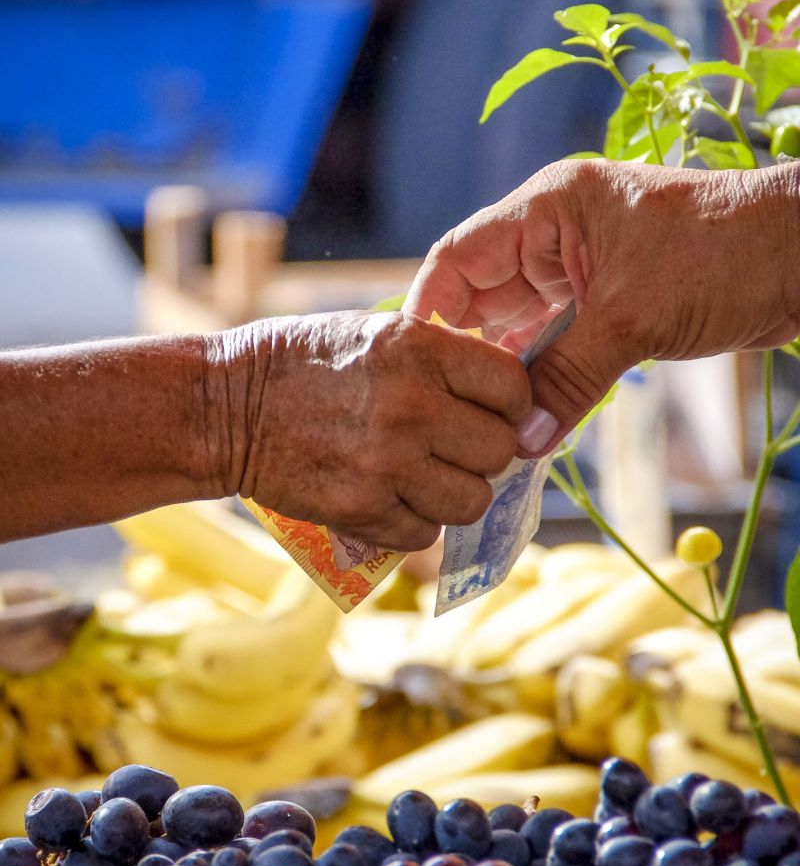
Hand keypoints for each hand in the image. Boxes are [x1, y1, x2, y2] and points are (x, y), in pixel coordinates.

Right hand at [213, 310, 530, 550]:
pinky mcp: (361, 509)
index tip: (492, 410)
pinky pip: (426, 533)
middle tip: (454, 447)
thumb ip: (440, 358)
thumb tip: (504, 395)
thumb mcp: (375, 332)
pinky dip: (414, 522)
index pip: (512, 388)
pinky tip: (390, 498)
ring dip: (454, 493)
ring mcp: (387, 463)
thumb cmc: (303, 361)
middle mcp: (411, 406)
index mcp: (418, 349)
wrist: (226, 407)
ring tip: (424, 476)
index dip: (510, 404)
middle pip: (499, 451)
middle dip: (483, 452)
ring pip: (472, 500)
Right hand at [404, 158, 799, 455]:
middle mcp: (554, 233)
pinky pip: (555, 339)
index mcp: (547, 208)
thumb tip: (521, 445)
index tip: (409, 370)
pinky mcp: (607, 298)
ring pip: (518, 323)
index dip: (427, 311)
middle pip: (482, 295)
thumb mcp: (632, 319)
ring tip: (478, 423)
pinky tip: (525, 414)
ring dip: (504, 371)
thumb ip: (568, 380)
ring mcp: (579, 266)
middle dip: (465, 353)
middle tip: (440, 412)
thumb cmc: (720, 257)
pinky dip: (542, 374)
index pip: (458, 256)